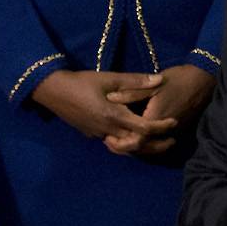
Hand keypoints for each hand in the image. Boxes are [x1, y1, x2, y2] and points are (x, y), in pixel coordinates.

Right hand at [30, 69, 176, 147]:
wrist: (52, 91)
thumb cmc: (81, 82)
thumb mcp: (109, 79)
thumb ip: (135, 81)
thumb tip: (159, 80)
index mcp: (113, 116)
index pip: (144, 128)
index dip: (161, 126)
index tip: (174, 123)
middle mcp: (106, 130)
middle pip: (136, 144)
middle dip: (155, 144)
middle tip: (172, 140)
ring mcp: (97, 134)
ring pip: (124, 147)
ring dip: (141, 147)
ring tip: (156, 142)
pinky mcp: (90, 134)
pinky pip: (112, 143)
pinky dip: (126, 143)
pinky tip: (133, 136)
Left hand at [104, 65, 216, 155]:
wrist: (204, 79)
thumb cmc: (179, 79)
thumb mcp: (154, 84)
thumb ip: (132, 93)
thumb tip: (110, 98)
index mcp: (156, 118)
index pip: (135, 138)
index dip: (120, 140)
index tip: (107, 137)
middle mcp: (165, 129)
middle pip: (143, 147)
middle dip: (127, 147)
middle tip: (111, 142)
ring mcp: (174, 131)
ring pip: (153, 146)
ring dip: (138, 147)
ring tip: (122, 141)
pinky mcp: (180, 128)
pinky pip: (161, 141)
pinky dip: (149, 142)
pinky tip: (140, 135)